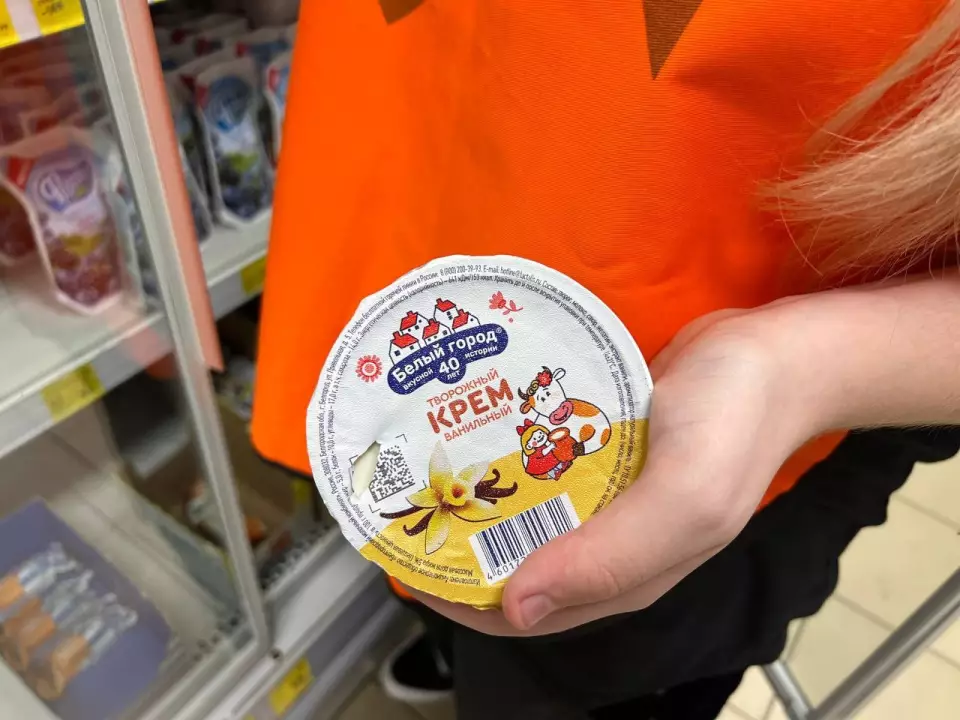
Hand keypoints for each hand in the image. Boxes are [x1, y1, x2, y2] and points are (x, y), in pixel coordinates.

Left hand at [410, 306, 817, 634]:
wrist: (777, 353)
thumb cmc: (735, 421)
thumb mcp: (684, 497)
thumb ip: (609, 559)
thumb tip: (517, 610)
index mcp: (626, 573)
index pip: (523, 611)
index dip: (457, 599)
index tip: (400, 562)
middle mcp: (609, 543)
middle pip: (514, 564)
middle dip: (453, 548)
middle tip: (401, 507)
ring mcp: (608, 498)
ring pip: (525, 519)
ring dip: (474, 505)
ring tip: (425, 473)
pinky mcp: (608, 454)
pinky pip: (544, 472)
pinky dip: (505, 463)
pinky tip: (473, 435)